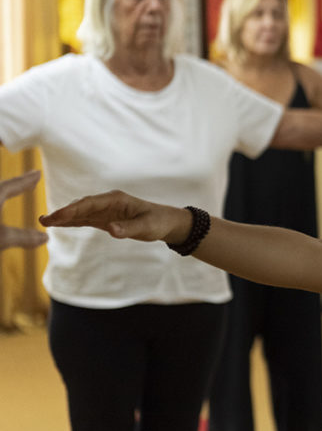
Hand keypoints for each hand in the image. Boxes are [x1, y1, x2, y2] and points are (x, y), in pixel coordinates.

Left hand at [0, 171, 47, 249]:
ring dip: (4, 194)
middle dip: (15, 185)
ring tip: (14, 193)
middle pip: (1, 188)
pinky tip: (3, 209)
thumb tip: (44, 238)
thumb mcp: (3, 238)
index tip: (37, 174)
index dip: (26, 180)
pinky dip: (1, 204)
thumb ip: (24, 237)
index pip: (11, 185)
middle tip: (29, 181)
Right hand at [40, 190, 188, 242]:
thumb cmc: (158, 222)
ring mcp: (106, 210)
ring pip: (81, 212)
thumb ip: (128, 229)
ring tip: (44, 222)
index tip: (59, 216)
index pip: (90, 203)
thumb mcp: (146, 227)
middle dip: (63, 213)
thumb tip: (111, 230)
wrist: (167, 222)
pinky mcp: (105, 218)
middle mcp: (108, 202)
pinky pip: (85, 219)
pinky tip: (58, 225)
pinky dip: (72, 222)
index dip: (74, 209)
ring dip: (64, 217)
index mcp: (116, 199)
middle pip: (82, 206)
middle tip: (44, 220)